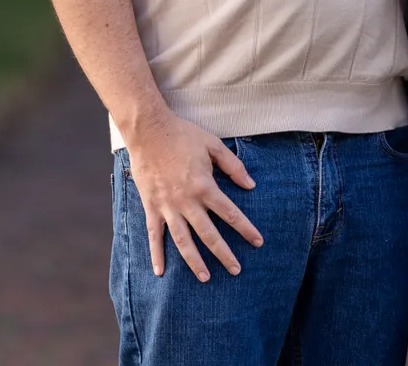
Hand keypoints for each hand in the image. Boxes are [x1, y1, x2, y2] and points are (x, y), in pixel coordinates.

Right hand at [124, 111, 263, 281]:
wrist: (149, 131)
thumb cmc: (183, 135)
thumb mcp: (213, 145)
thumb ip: (233, 166)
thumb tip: (251, 185)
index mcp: (204, 186)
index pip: (230, 213)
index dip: (245, 229)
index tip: (258, 242)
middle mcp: (186, 201)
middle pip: (208, 234)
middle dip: (224, 253)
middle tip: (236, 270)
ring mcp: (167, 206)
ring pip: (183, 240)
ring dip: (194, 261)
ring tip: (205, 278)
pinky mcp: (151, 207)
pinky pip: (154, 235)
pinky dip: (156, 254)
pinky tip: (160, 272)